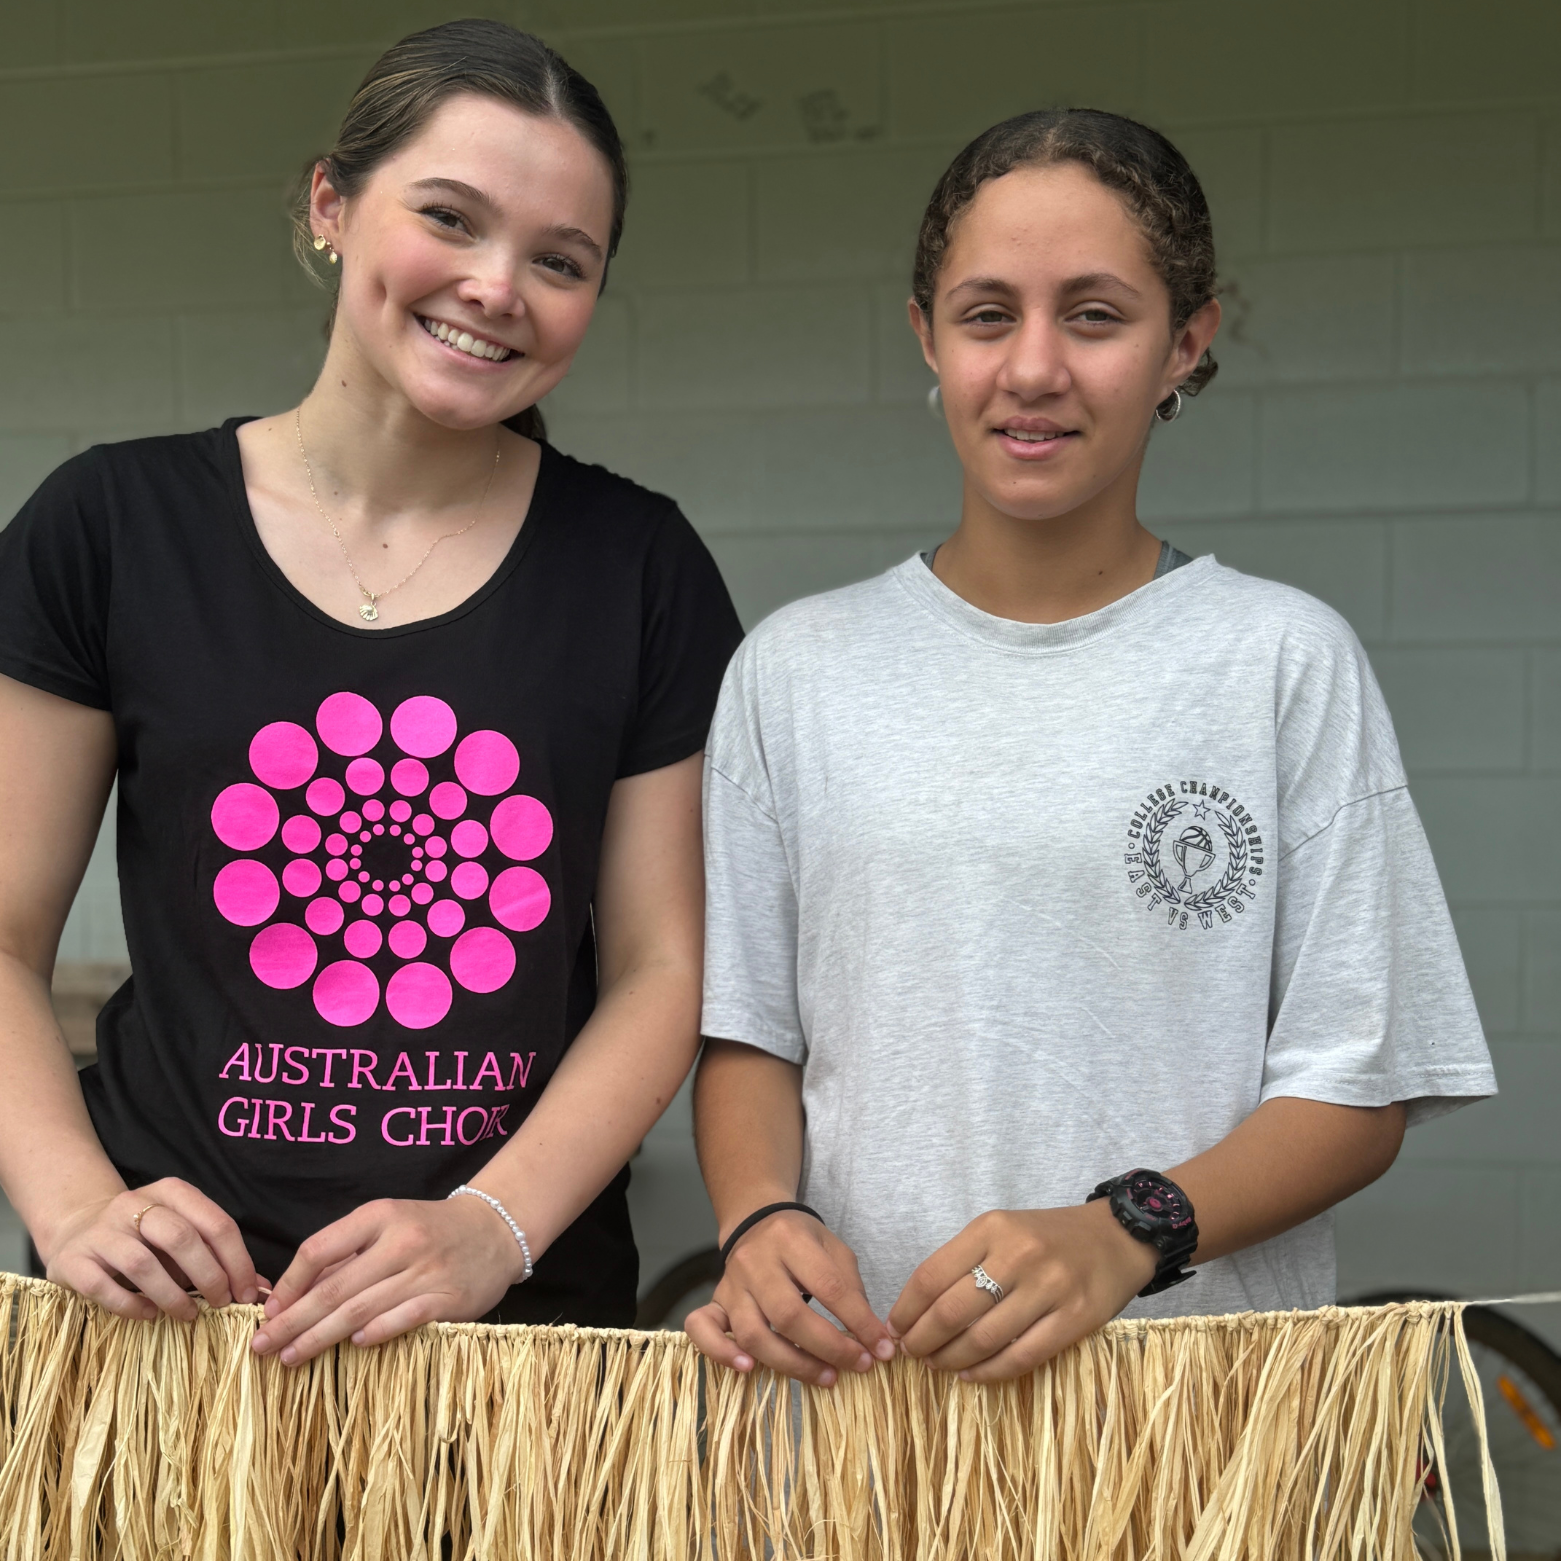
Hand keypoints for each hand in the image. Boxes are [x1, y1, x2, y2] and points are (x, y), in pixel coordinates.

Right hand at [43, 1177, 263, 1321]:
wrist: (76, 1229)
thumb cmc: (144, 1237)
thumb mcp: (182, 1233)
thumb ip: (218, 1256)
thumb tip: (260, 1288)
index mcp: (171, 1192)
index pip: (215, 1222)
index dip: (237, 1260)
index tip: (246, 1293)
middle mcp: (134, 1205)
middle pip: (181, 1238)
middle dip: (209, 1275)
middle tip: (221, 1303)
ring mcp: (101, 1232)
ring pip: (142, 1264)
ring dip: (172, 1295)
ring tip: (189, 1314)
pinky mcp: (74, 1260)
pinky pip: (104, 1286)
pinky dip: (131, 1305)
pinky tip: (149, 1314)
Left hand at [251, 1195, 525, 1365]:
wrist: (494, 1229)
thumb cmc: (428, 1230)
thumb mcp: (387, 1225)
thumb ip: (346, 1254)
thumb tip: (292, 1295)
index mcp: (379, 1217)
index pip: (318, 1250)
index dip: (289, 1284)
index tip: (269, 1309)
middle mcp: (401, 1242)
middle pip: (333, 1289)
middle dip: (292, 1321)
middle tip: (262, 1345)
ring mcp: (425, 1271)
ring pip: (360, 1310)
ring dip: (320, 1337)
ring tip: (290, 1357)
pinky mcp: (448, 1298)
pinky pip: (403, 1319)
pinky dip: (376, 1333)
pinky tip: (354, 1346)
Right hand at [684, 1211, 895, 1386]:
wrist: (756, 1219)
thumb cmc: (800, 1239)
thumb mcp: (833, 1248)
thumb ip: (851, 1288)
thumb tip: (873, 1338)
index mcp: (791, 1240)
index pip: (829, 1287)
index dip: (859, 1322)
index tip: (881, 1348)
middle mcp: (756, 1261)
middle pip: (789, 1315)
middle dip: (829, 1347)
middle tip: (858, 1365)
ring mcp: (731, 1284)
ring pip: (753, 1333)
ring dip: (792, 1363)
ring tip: (826, 1378)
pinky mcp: (715, 1301)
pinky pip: (703, 1329)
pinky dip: (721, 1353)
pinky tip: (748, 1369)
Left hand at [888, 1202, 1158, 1381]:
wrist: (1117, 1236)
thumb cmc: (1048, 1236)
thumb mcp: (1001, 1230)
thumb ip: (961, 1262)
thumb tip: (916, 1310)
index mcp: (992, 1228)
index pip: (931, 1275)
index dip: (906, 1309)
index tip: (893, 1329)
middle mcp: (1018, 1256)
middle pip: (952, 1311)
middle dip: (922, 1340)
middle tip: (912, 1353)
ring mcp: (1049, 1289)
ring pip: (983, 1339)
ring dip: (950, 1359)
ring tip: (937, 1365)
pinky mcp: (1075, 1320)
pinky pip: (1020, 1357)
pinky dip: (988, 1372)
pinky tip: (970, 1374)